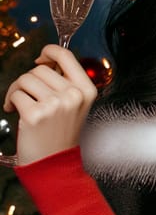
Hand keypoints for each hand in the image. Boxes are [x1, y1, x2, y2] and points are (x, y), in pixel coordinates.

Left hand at [3, 44, 96, 164]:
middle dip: (28, 79)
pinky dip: (10, 101)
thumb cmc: (61, 133)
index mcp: (86, 90)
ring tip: (18, 102)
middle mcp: (73, 95)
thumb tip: (45, 62)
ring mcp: (55, 105)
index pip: (66, 56)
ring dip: (17, 89)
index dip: (50, 51)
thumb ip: (66, 83)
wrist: (55, 163)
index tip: (41, 58)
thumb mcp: (75, 104)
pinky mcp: (35, 115)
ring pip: (25, 79)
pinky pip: (16, 95)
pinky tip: (14, 111)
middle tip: (27, 93)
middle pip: (40, 69)